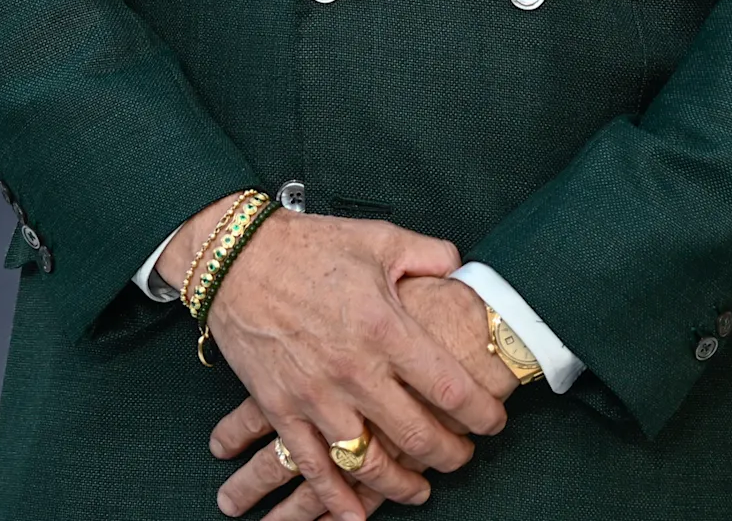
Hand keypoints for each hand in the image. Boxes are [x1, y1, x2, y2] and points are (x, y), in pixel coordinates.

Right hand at [193, 212, 505, 520]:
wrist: (235, 258)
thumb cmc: (311, 245)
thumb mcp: (380, 238)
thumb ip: (430, 256)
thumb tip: (462, 269)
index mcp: (387, 328)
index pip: (450, 388)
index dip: (481, 413)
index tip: (495, 421)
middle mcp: (355, 370)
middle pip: (417, 434)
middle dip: (450, 455)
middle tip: (465, 457)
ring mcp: (316, 395)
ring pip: (368, 462)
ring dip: (400, 485)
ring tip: (421, 490)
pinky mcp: (281, 408)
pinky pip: (312, 466)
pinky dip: (334, 499)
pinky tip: (353, 516)